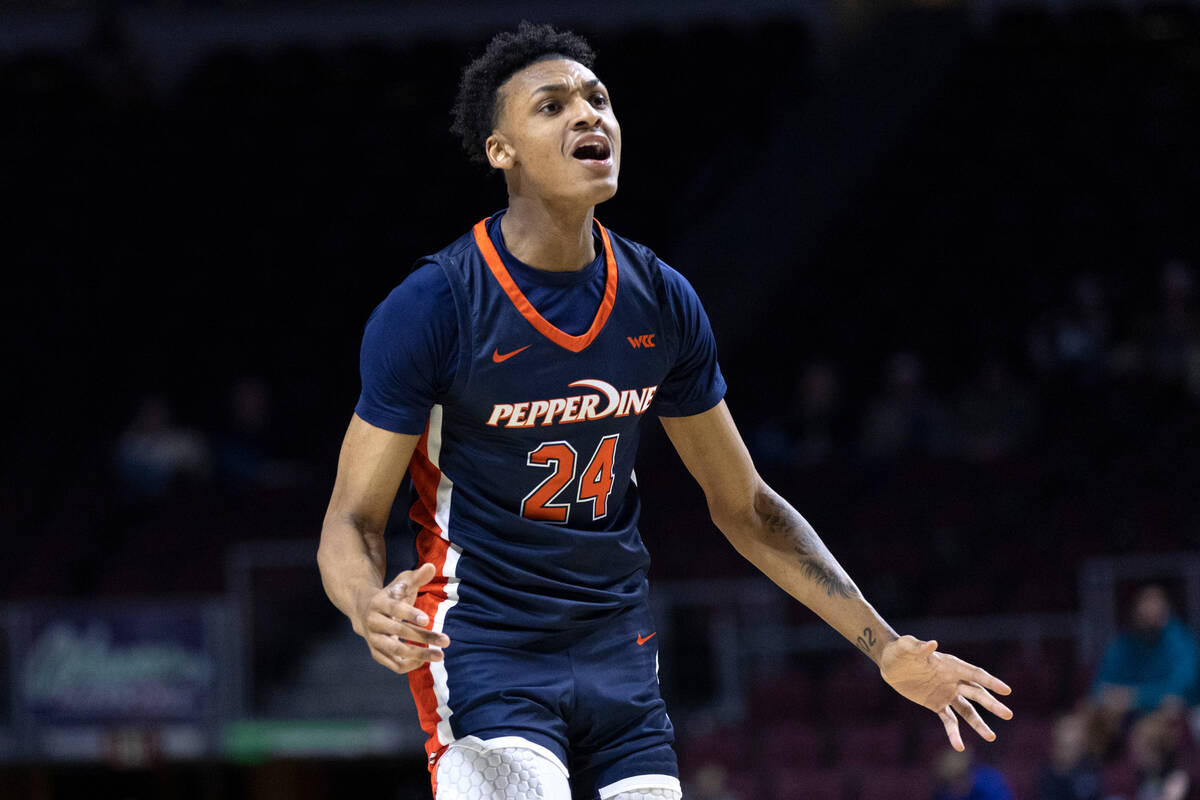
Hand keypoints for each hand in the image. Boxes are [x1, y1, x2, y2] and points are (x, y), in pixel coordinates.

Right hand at [355, 562, 449, 674]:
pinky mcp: (376, 653)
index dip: (410, 614)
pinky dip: (409, 665)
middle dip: (423, 637)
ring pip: (395, 650)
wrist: (364, 611)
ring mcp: (373, 639)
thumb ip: (417, 577)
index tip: (427, 619)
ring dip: (419, 654)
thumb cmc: (390, 596)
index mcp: (379, 603)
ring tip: (440, 655)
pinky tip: (425, 661)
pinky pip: (392, 664)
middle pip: (398, 631)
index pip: (394, 608)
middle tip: (446, 640)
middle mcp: (373, 622)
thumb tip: (431, 566)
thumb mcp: (401, 583)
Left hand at [879, 635, 1012, 750]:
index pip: (974, 674)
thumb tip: (933, 644)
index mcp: (950, 665)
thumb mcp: (905, 647)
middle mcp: (953, 680)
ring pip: (967, 710)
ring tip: (991, 737)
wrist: (890, 664)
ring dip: (979, 723)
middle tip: (1008, 715)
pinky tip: (959, 747)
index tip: (1006, 691)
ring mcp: (946, 693)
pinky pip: (949, 720)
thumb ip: (918, 646)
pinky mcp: (937, 704)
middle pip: (977, 693)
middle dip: (992, 704)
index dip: (990, 682)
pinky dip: (954, 733)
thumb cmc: (899, 650)